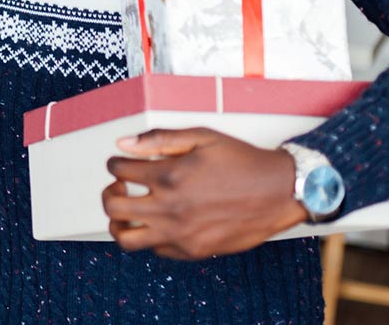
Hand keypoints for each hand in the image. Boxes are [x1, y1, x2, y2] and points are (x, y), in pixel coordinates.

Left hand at [100, 128, 307, 259]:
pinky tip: (160, 222)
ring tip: (130, 211)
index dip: (116, 163)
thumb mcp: (202, 137)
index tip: (123, 163)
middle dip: (110, 193)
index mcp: (169, 175)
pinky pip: (155, 250)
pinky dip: (150, 236)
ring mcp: (180, 233)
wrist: (279, 192)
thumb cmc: (241, 161)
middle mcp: (169, 207)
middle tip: (121, 187)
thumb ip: (159, 139)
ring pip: (126, 238)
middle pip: (113, 207)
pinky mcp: (193, 250)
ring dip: (119, 223)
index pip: (118, 170)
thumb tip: (123, 144)